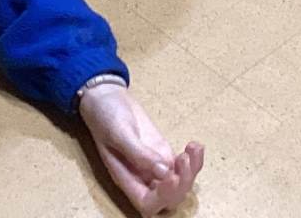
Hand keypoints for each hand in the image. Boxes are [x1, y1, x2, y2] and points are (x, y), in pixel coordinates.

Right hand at [79, 83, 203, 215]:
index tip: (171, 176)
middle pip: (168, 198)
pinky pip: (183, 165)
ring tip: (193, 148)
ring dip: (191, 171)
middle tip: (184, 158)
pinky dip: (193, 159)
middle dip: (182, 183)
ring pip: (180, 183)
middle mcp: (142, 178)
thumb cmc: (105, 116)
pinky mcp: (163, 153)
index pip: (147, 203)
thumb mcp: (119, 132)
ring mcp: (155, 166)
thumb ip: (138, 153)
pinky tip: (195, 145)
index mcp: (127, 178)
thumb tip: (164, 172)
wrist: (107, 97)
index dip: (162, 197)